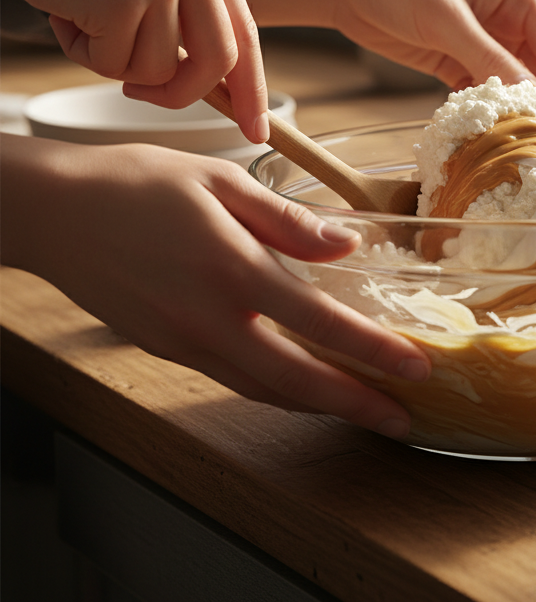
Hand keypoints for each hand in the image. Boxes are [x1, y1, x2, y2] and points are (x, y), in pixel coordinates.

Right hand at [0, 0, 267, 142]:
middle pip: (219, 60)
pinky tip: (64, 14)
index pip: (246, 31)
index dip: (252, 87)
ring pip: (160, 70)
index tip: (257, 130)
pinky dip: (84, 55)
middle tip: (138, 96)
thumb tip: (215, 82)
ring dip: (113, 62)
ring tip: (82, 18)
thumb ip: (183, 9)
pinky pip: (115, 65)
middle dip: (182, 94)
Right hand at [0, 135, 430, 434]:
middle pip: (294, 381)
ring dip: (317, 406)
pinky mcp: (164, 349)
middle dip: (354, 405)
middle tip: (400, 419)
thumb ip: (288, 220)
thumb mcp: (221, 181)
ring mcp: (183, 342)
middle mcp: (208, 319)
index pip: (319, 323)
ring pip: (262, 390)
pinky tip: (302, 384)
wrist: (54, 211)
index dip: (373, 351)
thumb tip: (347, 246)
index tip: (415, 368)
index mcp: (231, 269)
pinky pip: (232, 378)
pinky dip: (275, 390)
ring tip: (362, 410)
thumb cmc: (138, 183)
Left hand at [169, 0, 535, 112]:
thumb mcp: (446, 19)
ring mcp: (484, 40)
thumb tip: (531, 97)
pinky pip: (482, 93)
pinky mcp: (457, 59)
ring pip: (512, 86)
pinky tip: (493, 140)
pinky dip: (487, 115)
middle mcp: (509, 17)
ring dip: (518, 115)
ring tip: (535, 153)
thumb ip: (488, 58)